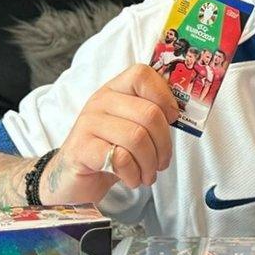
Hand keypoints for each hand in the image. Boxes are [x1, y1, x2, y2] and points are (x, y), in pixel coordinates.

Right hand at [40, 64, 178, 204]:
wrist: (73, 178)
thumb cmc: (110, 151)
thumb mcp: (131, 127)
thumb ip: (151, 116)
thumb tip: (181, 114)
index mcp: (115, 90)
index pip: (142, 74)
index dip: (164, 96)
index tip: (172, 119)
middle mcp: (100, 101)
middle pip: (149, 113)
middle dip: (163, 145)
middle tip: (162, 162)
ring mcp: (88, 123)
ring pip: (137, 138)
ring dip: (150, 164)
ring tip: (147, 175)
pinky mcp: (81, 148)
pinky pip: (121, 158)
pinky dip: (133, 174)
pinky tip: (131, 179)